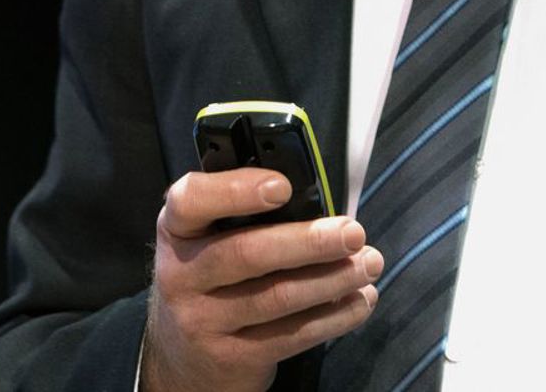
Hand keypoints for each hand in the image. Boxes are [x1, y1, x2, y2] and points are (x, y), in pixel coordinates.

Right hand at [140, 168, 380, 391]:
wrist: (184, 358)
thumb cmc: (212, 279)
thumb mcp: (208, 239)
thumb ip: (245, 216)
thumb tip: (321, 204)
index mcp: (177, 230)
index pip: (191, 201)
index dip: (236, 190)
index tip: (283, 187)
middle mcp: (181, 275)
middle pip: (246, 254)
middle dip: (308, 242)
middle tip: (353, 232)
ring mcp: (203, 322)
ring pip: (276, 297)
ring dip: (332, 279)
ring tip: (368, 263)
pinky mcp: (232, 358)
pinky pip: (291, 336)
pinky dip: (334, 316)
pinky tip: (359, 300)